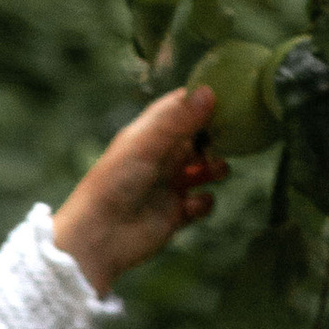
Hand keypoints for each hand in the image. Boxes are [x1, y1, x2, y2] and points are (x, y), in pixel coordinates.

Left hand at [51, 86, 226, 295]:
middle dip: (217, 137)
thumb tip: (209, 92)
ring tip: (214, 170)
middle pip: (200, 137)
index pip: (182, 107)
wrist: (98, 237)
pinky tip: (191, 205)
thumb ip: (177, 120)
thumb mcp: (146, 144)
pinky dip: (204, 203)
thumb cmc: (114, 183)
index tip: (230, 96)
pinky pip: (202, 203)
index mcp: (150, 134)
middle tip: (231, 138)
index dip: (204, 100)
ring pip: (205, 168)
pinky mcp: (176, 214)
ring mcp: (170, 185)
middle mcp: (162, 156)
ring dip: (216, 167)